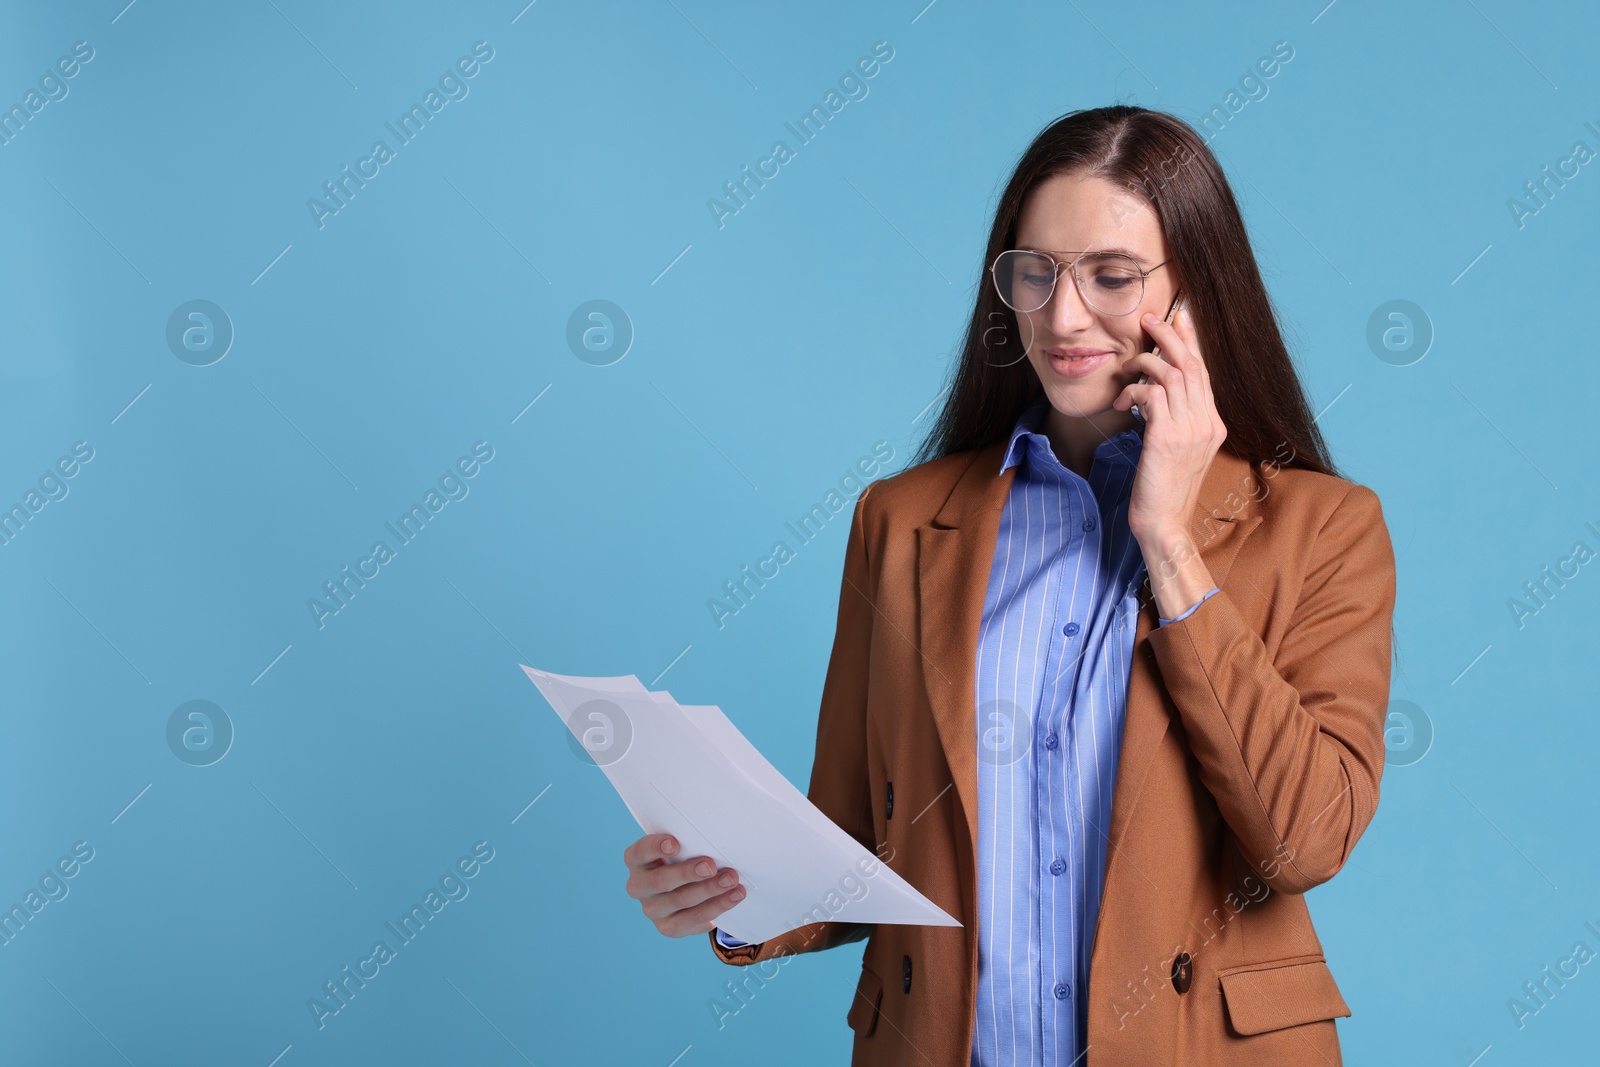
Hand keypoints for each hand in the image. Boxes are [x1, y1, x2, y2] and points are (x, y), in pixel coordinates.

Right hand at [623, 832, 744, 937]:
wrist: (686, 889)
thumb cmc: (682, 858)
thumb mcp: (680, 846)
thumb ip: (688, 841)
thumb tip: (715, 831)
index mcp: (637, 860)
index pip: (641, 852)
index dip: (656, 848)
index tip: (675, 844)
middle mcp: (639, 886)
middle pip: (661, 880)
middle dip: (688, 873)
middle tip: (711, 866)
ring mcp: (652, 909)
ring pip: (681, 901)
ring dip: (710, 890)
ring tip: (732, 880)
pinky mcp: (668, 927)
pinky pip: (694, 919)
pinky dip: (717, 906)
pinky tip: (733, 896)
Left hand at [1113, 306, 1226, 544]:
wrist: (1164, 524)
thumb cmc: (1164, 490)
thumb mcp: (1176, 451)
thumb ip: (1174, 422)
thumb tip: (1154, 396)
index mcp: (1213, 425)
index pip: (1204, 372)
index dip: (1191, 341)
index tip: (1179, 318)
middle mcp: (1207, 423)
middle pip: (1192, 364)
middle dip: (1170, 336)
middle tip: (1150, 319)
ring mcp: (1190, 430)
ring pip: (1172, 374)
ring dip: (1146, 361)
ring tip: (1129, 364)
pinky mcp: (1167, 437)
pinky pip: (1151, 395)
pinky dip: (1134, 390)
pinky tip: (1123, 402)